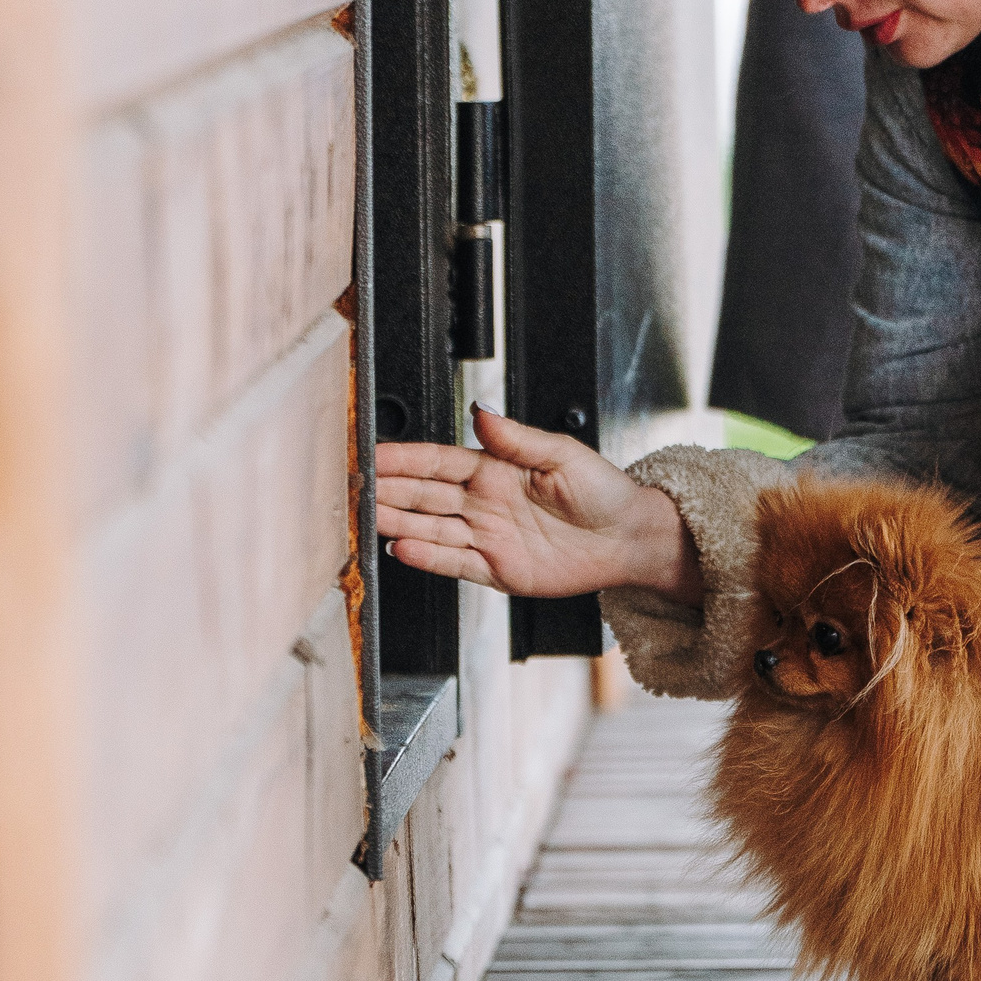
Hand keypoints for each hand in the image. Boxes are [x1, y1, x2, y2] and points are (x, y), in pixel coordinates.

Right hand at [372, 407, 699, 601]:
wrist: (628, 538)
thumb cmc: (603, 491)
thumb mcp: (562, 454)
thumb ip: (517, 438)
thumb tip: (482, 412)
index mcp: (496, 468)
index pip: (439, 461)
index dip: (404, 459)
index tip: (372, 455)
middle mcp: (484, 502)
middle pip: (425, 495)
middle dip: (387, 489)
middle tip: (353, 486)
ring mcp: (487, 536)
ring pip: (431, 528)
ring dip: (397, 523)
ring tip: (365, 517)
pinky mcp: (496, 568)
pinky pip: (454, 562)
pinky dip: (427, 557)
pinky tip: (402, 549)